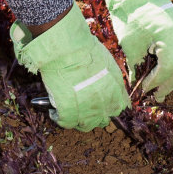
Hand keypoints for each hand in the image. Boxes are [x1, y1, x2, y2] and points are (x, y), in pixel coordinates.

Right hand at [10, 4, 128, 130]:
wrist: (67, 48)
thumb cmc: (85, 49)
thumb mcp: (107, 62)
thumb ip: (110, 78)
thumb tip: (106, 85)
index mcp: (115, 90)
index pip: (118, 108)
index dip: (108, 108)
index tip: (101, 105)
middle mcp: (104, 103)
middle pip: (102, 120)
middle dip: (94, 116)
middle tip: (83, 108)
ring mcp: (87, 109)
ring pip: (85, 126)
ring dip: (78, 121)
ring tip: (69, 112)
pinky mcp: (68, 111)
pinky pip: (66, 123)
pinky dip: (59, 119)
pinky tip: (55, 112)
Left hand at [95, 0, 172, 102]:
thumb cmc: (128, 16)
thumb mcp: (130, 45)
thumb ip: (137, 68)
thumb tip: (138, 88)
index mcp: (167, 33)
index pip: (169, 66)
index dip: (157, 81)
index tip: (145, 90)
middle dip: (170, 83)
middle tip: (157, 95)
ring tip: (160, 87)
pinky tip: (162, 71)